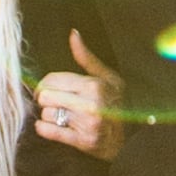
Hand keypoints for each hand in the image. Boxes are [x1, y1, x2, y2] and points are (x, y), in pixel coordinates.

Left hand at [33, 29, 120, 154]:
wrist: (131, 136)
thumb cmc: (117, 103)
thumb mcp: (107, 77)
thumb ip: (86, 57)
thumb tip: (73, 34)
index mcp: (93, 85)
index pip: (52, 80)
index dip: (45, 83)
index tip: (47, 87)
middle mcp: (89, 105)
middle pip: (45, 97)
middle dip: (45, 99)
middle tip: (51, 100)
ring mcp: (85, 124)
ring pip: (46, 114)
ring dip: (48, 114)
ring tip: (59, 113)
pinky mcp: (81, 141)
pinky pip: (48, 132)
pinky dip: (44, 128)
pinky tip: (52, 125)